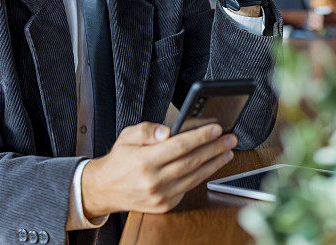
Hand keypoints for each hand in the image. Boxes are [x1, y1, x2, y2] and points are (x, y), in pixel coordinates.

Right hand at [81, 122, 236, 215]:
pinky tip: (211, 164)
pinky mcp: (165, 205)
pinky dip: (202, 175)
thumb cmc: (119, 160)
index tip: (216, 128)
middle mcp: (153, 180)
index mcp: (144, 161)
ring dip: (214, 163)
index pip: (179, 146)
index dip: (200, 136)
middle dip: (214, 148)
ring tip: (227, 151)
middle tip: (230, 138)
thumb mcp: (127, 136)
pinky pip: (189, 187)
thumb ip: (148, 130)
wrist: (106, 189)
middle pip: (192, 161)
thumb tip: (168, 131)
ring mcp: (161, 196)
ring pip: (195, 177)